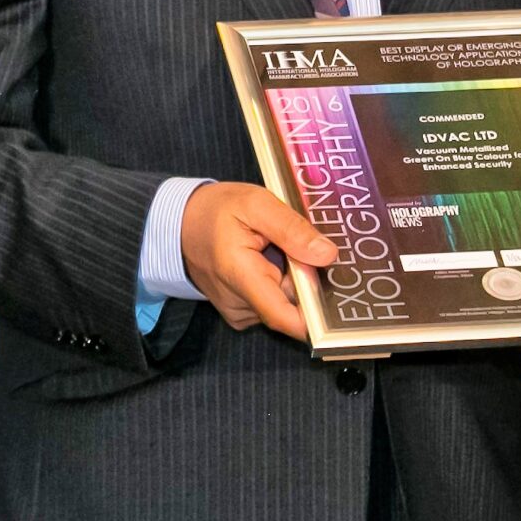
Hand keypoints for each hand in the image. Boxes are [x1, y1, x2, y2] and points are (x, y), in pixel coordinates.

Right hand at [180, 182, 335, 341]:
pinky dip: (281, 283)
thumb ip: (291, 229)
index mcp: (240, 276)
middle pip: (293, 305)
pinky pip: (274, 302)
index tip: (339, 297)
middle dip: (306, 278)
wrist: (181, 225)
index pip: (284, 317)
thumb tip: (327, 254)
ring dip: (292, 278)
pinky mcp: (243, 313)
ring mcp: (241, 313)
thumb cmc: (216, 210)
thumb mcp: (256, 203)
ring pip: (285, 302)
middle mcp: (240, 305)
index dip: (316, 315)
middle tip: (302, 245)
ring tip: (278, 248)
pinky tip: (270, 260)